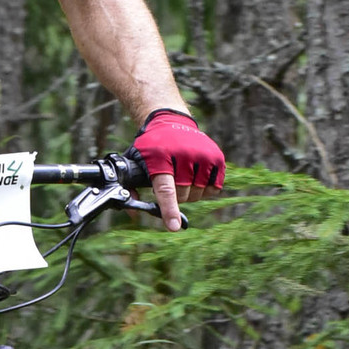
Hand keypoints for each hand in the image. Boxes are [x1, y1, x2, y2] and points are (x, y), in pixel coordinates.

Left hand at [132, 109, 225, 231]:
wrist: (171, 121)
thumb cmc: (151, 147)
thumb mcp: (134, 161)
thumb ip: (131, 187)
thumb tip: (133, 214)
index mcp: (160, 157)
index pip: (166, 189)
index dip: (170, 209)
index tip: (173, 226)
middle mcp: (184, 155)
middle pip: (183, 195)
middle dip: (176, 197)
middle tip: (170, 183)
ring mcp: (202, 155)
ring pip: (199, 193)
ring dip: (190, 193)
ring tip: (182, 177)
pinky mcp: (217, 157)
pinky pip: (214, 188)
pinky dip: (204, 189)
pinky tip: (196, 177)